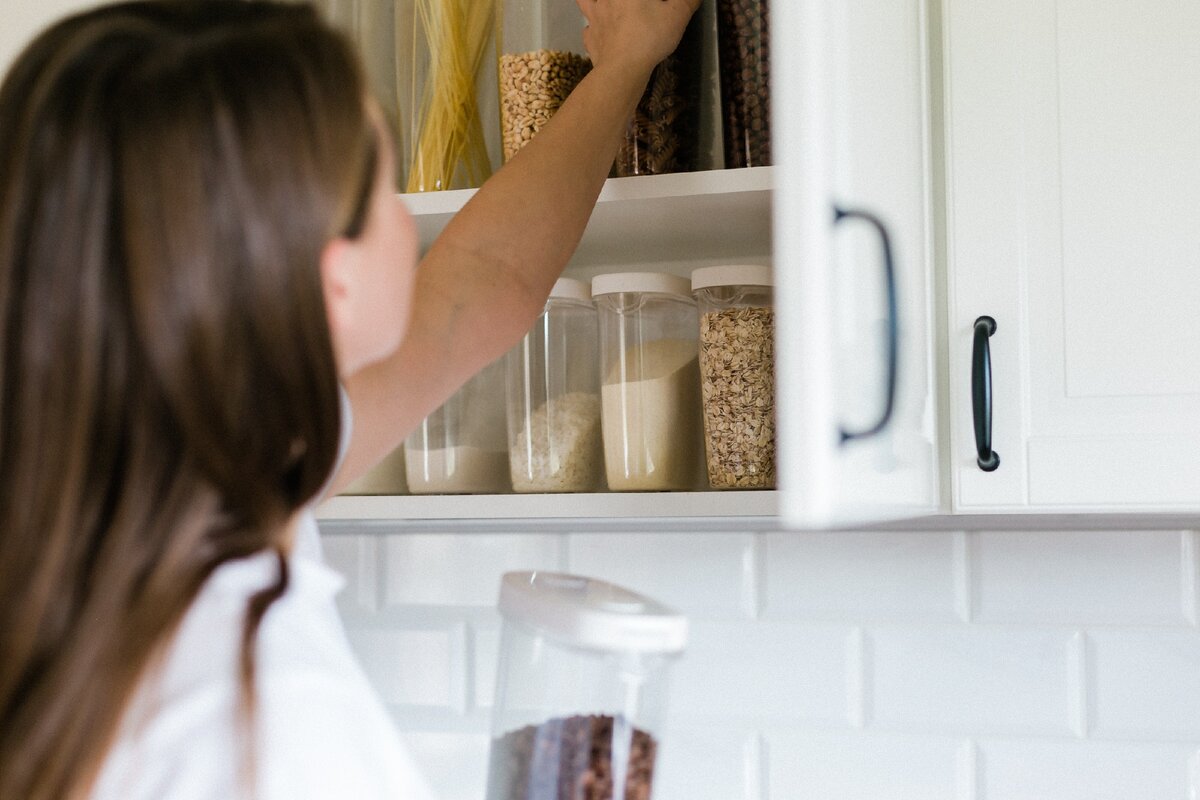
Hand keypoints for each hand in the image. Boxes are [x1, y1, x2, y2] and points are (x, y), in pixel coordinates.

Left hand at [576, 0, 701, 75]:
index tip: (658, 5)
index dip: (653, 2)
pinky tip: (599, 33)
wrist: (623, 69)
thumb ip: (688, 0)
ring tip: (603, 5)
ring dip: (590, 0)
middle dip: (628, 4)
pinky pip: (588, 29)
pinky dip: (592, 29)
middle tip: (637, 8)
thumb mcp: (678, 15)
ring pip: (585, 0)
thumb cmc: (651, 36)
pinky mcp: (590, 38)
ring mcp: (595, 17)